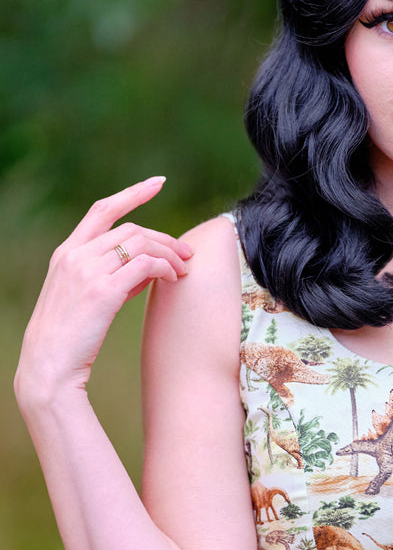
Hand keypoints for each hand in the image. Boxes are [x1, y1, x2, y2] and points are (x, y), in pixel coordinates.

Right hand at [16, 177, 192, 405]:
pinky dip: (165, 268)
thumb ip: (112, 276)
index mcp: (66, 252)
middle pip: (131, 229)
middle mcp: (75, 255)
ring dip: (169, 254)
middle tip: (186, 253)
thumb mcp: (84, 297)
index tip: (156, 183)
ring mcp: (88, 271)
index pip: (101, 210)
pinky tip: (173, 278)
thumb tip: (149, 268)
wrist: (48, 365)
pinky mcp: (103, 291)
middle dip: (164, 238)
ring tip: (184, 270)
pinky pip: (145, 266)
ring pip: (141, 244)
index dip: (132, 193)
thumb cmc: (70, 336)